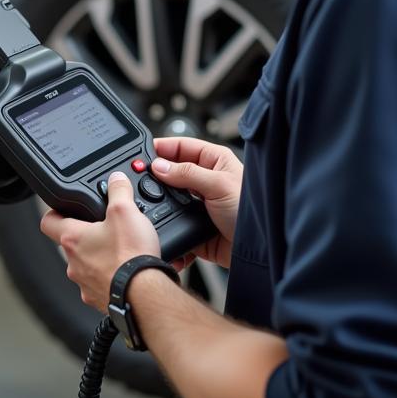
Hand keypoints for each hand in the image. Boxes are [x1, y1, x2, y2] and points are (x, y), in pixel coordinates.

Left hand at [40, 172, 159, 312]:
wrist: (145, 296)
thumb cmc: (130, 257)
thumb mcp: (125, 211)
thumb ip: (118, 190)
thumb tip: (116, 179)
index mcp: (73, 239)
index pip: (48, 222)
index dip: (55, 212)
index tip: (64, 209)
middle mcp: (74, 264)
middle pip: (73, 244)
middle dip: (90, 236)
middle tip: (107, 229)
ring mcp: (87, 284)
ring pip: (90, 266)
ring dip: (103, 258)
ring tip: (125, 251)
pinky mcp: (102, 300)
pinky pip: (105, 284)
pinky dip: (116, 278)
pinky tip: (132, 271)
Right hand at [150, 137, 242, 269]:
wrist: (258, 250)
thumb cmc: (252, 210)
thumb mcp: (218, 184)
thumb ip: (187, 173)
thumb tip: (159, 165)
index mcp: (213, 160)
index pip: (180, 147)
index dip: (161, 148)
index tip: (142, 153)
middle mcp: (205, 179)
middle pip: (171, 171)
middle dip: (155, 175)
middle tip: (139, 177)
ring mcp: (198, 202)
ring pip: (169, 196)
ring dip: (158, 200)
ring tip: (145, 199)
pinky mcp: (193, 224)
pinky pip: (173, 220)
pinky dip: (164, 222)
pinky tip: (157, 220)